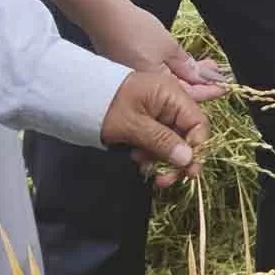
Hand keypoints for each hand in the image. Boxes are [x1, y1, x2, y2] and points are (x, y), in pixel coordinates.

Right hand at [88, 3, 226, 102]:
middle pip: (180, 93)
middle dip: (201, 83)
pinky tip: (185, 64)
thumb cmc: (136, 29)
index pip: (189, 96)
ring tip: (206, 66)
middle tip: (217, 73)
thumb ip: (187, 66)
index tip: (225, 86)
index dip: (209, 91)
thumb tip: (206, 79)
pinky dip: (174, 72)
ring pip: (170, 85)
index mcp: (155, 89)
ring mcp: (139, 82)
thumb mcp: (169, 46)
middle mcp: (146, 92)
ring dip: (189, 76)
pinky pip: (159, 78)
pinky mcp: (132, 73)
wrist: (104, 15)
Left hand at [101, 70, 214, 187]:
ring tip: (142, 165)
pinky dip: (151, 153)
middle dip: (177, 159)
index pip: (198, 122)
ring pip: (172, 141)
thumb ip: (163, 142)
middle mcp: (169, 102)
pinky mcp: (147, 121)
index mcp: (171, 94)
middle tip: (164, 180)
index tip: (187, 170)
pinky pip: (158, 140)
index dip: (196, 147)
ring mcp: (158, 111)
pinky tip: (137, 158)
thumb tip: (188, 159)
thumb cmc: (106, 106)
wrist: (76, 96)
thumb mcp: (134, 126)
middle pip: (187, 134)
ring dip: (161, 158)